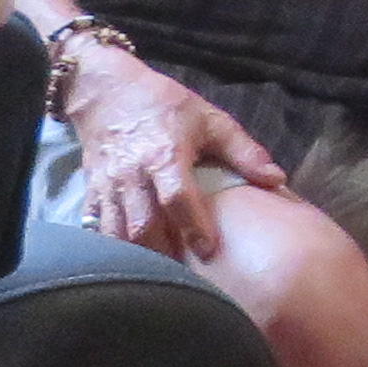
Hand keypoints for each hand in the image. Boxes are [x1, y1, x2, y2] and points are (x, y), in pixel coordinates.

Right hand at [63, 47, 282, 262]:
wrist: (107, 92)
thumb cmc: (164, 106)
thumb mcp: (209, 119)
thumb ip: (243, 151)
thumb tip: (276, 179)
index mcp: (164, 155)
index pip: (176, 198)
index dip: (193, 226)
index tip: (209, 250)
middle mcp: (131, 174)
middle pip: (142, 224)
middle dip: (163, 253)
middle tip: (188, 274)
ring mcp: (107, 186)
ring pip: (117, 233)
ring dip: (139, 257)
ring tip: (164, 274)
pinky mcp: (91, 192)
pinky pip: (96, 228)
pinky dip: (113, 248)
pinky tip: (132, 262)